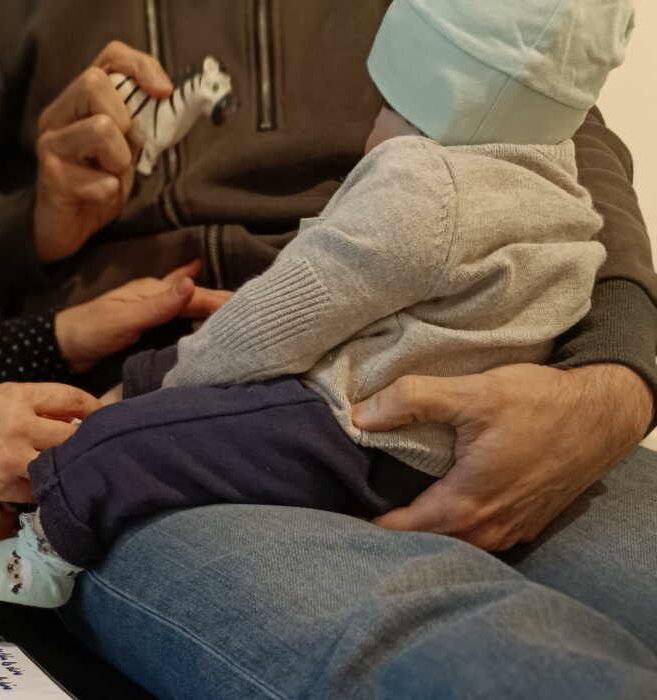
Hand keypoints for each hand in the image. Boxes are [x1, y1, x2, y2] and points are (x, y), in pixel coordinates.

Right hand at [0, 383, 101, 500]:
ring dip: (69, 467)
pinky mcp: (2, 487)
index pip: (72, 399)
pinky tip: (47, 484)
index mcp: (17, 397)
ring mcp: (12, 460)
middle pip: (74, 436)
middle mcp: (19, 427)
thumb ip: (32, 404)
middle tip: (96, 445)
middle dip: (87, 440)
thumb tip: (69, 418)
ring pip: (60, 466)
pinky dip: (45, 488)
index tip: (101, 415)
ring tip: (75, 468)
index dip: (93, 408)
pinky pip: (38, 491)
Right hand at [34, 41, 172, 261]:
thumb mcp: (125, 147)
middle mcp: (57, 115)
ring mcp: (50, 145)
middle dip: (123, 120)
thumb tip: (164, 97)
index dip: (140, 65)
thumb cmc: (97, 184)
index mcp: (77, 101)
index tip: (164, 92)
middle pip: (94, 82)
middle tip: (122, 152)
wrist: (67, 230)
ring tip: (110, 176)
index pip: (109, 56)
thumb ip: (137, 121)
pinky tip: (98, 197)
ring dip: (119, 159)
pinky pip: (99, 178)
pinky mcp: (52, 177)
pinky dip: (109, 191)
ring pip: (100, 127)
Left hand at [55, 260, 232, 371]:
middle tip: (253, 307)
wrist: (64, 347)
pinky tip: (202, 305)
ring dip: (211, 306)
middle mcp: (155, 296)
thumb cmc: (91, 331)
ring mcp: (151, 310)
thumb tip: (193, 281)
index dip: (221, 299)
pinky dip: (194, 311)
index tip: (249, 305)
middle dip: (222, 299)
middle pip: (195, 297)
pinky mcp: (147, 325)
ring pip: (189, 305)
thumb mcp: (126, 318)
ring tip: (237, 310)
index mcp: (152, 290)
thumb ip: (159, 304)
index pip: (195, 295)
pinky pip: (179, 316)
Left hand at [352, 363, 652, 550]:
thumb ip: (412, 400)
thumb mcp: (473, 393)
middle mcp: (487, 529)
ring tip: (391, 508)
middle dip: (390, 532)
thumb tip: (360, 415)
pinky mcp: (523, 523)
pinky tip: (437, 503)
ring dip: (423, 531)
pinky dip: (452, 527)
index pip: (401, 531)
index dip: (367, 525)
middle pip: (424, 543)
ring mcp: (509, 531)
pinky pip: (476, 537)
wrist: (603, 414)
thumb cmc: (542, 404)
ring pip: (451, 542)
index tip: (339, 512)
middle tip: (357, 506)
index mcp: (467, 505)